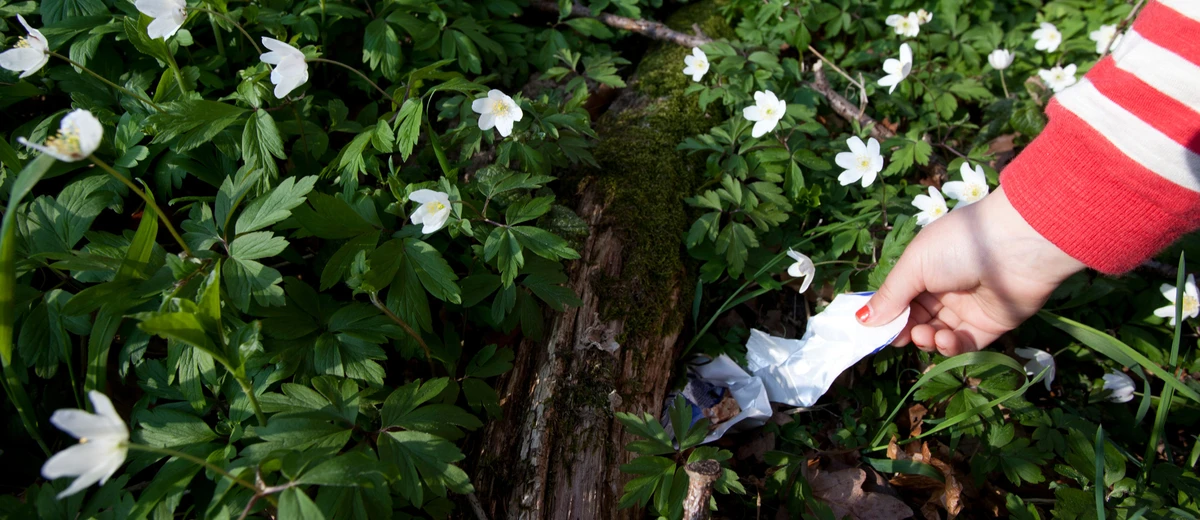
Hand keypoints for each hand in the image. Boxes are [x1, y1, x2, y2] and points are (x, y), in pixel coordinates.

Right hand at [858, 186, 1085, 354]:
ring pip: (939, 332)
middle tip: (898, 338)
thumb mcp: (915, 265)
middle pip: (918, 318)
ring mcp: (969, 307)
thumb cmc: (959, 246)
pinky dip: (950, 347)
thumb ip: (890, 296)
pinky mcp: (991, 325)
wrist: (1018, 246)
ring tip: (924, 335)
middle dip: (906, 330)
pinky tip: (943, 340)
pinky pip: (965, 343)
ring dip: (927, 338)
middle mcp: (947, 287)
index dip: (889, 314)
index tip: (874, 330)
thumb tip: (861, 321)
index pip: (902, 297)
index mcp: (926, 267)